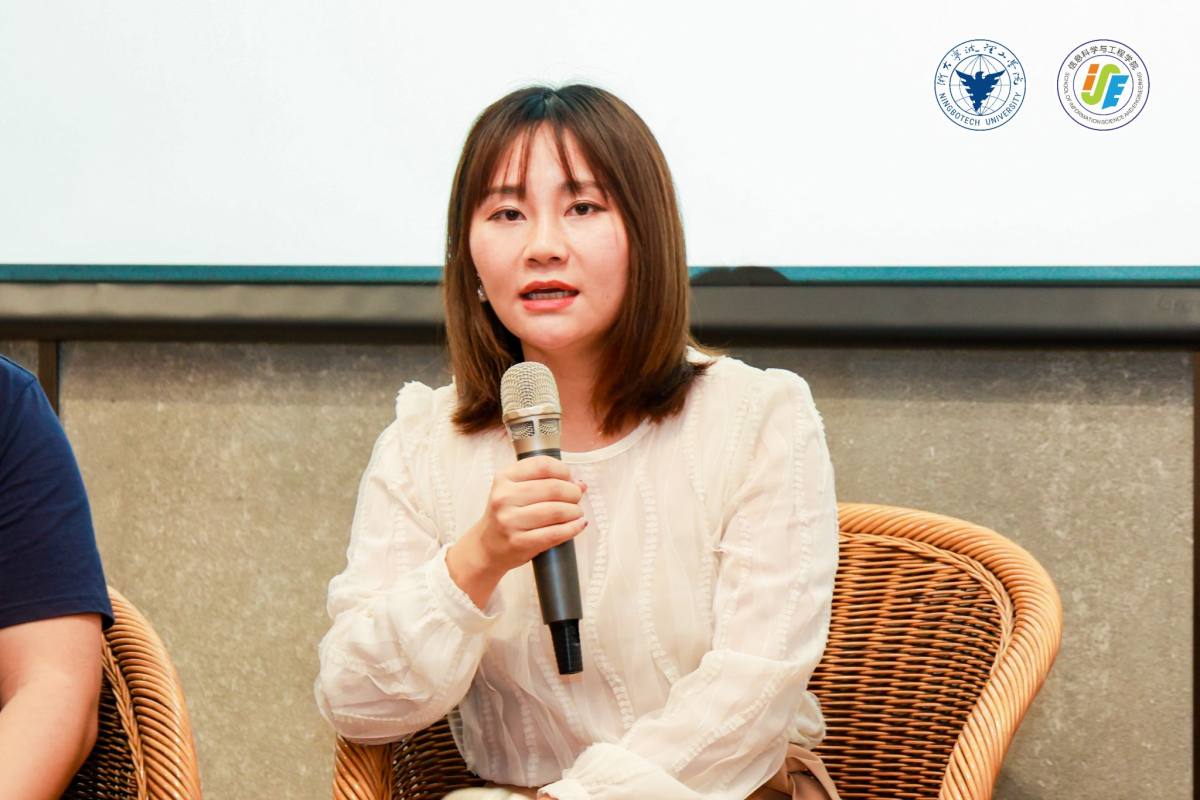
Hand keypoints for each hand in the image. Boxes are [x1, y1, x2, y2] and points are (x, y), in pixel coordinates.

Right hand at [447, 456, 586, 607]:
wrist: (487, 547)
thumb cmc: (507, 515)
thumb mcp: (515, 490)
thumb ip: (545, 482)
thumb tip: (580, 484)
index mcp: (504, 478)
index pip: (543, 465)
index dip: (563, 470)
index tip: (570, 478)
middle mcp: (504, 497)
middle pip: (553, 488)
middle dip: (573, 492)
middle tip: (577, 497)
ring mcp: (510, 521)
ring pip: (556, 511)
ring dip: (575, 511)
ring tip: (577, 513)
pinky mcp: (520, 542)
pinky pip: (555, 533)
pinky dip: (573, 528)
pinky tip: (578, 525)